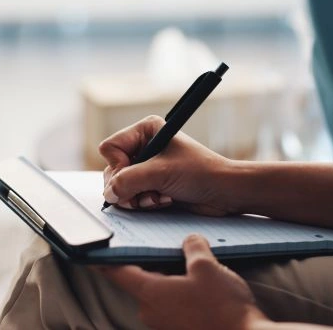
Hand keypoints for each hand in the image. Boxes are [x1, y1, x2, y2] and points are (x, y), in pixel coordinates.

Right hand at [99, 115, 233, 215]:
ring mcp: (146, 167)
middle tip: (147, 192)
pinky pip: (132, 197)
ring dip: (138, 197)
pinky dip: (145, 202)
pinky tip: (164, 200)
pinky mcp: (151, 184)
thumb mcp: (161, 173)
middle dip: (129, 187)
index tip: (135, 175)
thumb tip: (109, 193)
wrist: (224, 192)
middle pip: (112, 170)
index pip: (110, 148)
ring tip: (160, 197)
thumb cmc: (201, 173)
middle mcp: (143, 147)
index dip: (117, 166)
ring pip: (120, 187)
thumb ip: (128, 181)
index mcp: (145, 131)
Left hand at [101, 234, 267, 329]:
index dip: (104, 261)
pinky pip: (172, 309)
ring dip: (170, 283)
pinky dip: (181, 297)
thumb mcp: (208, 267)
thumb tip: (190, 241)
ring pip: (159, 296)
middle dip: (152, 267)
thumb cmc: (222, 307)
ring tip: (191, 271)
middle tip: (165, 251)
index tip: (90, 254)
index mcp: (150, 292)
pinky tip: (200, 292)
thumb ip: (193, 248)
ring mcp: (164, 325)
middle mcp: (150, 312)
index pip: (118, 273)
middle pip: (141, 283)